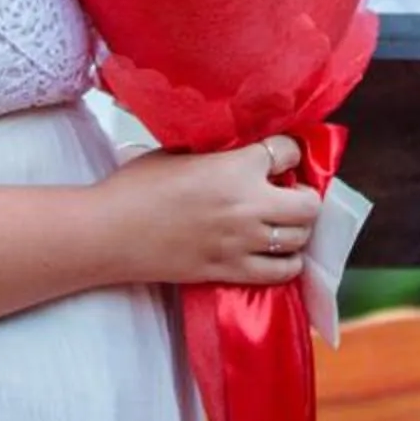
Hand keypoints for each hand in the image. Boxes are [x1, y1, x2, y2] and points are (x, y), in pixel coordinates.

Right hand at [104, 135, 323, 286]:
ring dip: (297, 229)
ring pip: (298, 239)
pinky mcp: (229, 271)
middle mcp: (247, 205)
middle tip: (292, 192)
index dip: (288, 151)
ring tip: (283, 222)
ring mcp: (241, 243)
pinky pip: (280, 273)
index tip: (281, 155)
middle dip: (306, 195)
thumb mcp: (180, 151)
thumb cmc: (137, 186)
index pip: (288, 153)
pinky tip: (276, 253)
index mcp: (235, 167)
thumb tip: (241, 148)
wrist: (110, 232)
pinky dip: (286, 263)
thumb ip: (218, 151)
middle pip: (308, 203)